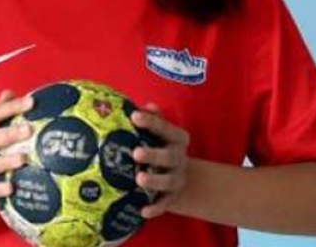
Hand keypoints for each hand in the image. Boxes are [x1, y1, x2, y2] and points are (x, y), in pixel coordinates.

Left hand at [131, 102, 190, 218]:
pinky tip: (142, 210)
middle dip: (153, 155)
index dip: (151, 122)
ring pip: (167, 181)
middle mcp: (179, 158)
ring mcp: (177, 179)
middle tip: (136, 153)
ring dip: (154, 180)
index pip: (165, 128)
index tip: (134, 116)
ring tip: (138, 178)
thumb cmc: (161, 146)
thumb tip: (146, 106)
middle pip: (169, 157)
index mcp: (177, 139)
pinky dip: (155, 208)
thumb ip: (154, 118)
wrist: (181, 176)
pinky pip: (164, 204)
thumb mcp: (161, 131)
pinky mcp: (171, 198)